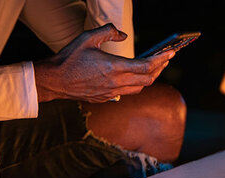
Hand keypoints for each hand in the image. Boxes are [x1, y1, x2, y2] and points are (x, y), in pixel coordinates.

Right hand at [33, 24, 173, 102]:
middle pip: (147, 80)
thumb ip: (108, 32)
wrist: (54, 81)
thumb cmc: (69, 57)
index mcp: (114, 67)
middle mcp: (116, 83)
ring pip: (139, 89)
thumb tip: (123, 35)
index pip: (146, 66)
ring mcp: (111, 93)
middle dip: (159, 68)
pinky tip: (135, 77)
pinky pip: (127, 93)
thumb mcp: (87, 37)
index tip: (170, 53)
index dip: (161, 59)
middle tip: (165, 58)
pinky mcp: (106, 98)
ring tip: (154, 67)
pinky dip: (135, 84)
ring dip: (149, 78)